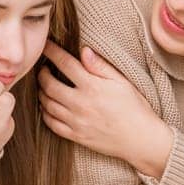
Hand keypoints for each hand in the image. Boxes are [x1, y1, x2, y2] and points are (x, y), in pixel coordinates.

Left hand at [38, 42, 170, 174]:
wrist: (141, 139)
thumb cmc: (135, 108)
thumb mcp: (122, 82)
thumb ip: (101, 66)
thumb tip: (84, 50)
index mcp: (92, 87)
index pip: (65, 64)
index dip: (52, 52)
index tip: (45, 45)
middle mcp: (81, 104)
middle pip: (49, 85)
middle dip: (42, 74)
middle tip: (43, 68)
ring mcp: (76, 122)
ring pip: (47, 105)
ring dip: (42, 93)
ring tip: (44, 86)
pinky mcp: (76, 136)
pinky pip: (52, 124)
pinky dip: (45, 113)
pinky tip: (48, 107)